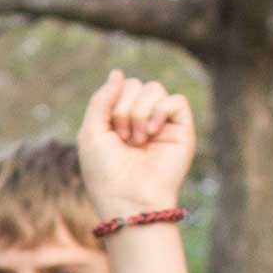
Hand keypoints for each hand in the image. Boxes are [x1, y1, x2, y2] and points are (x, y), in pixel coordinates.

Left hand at [75, 70, 195, 218]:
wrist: (129, 200)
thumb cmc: (106, 173)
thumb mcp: (91, 133)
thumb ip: (101, 100)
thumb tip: (118, 72)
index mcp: (120, 120)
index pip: (120, 87)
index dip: (111, 102)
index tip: (109, 132)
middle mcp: (142, 119)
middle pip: (136, 84)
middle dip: (123, 109)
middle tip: (123, 139)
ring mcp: (163, 124)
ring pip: (154, 88)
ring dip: (139, 112)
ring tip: (137, 140)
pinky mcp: (182, 130)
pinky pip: (176, 100)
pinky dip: (160, 112)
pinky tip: (152, 132)